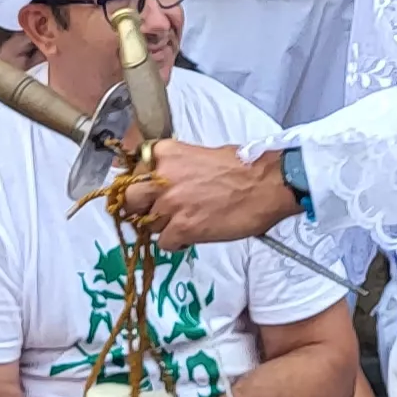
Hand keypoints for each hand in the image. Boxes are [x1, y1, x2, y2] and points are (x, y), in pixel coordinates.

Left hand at [129, 140, 299, 247]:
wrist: (267, 184)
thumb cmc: (242, 167)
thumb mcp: (200, 155)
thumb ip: (176, 167)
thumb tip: (164, 181)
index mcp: (166, 153)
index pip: (131, 170)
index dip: (138, 185)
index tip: (145, 192)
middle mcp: (161, 177)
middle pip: (129, 199)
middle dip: (139, 208)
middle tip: (155, 212)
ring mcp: (170, 204)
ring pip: (146, 224)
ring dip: (161, 227)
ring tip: (182, 224)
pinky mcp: (182, 228)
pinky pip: (163, 243)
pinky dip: (176, 243)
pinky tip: (191, 236)